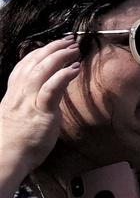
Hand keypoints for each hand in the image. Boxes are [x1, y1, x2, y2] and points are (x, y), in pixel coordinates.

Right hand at [0, 37, 79, 181]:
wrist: (7, 157)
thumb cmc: (15, 142)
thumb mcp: (19, 117)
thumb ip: (29, 104)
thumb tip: (43, 98)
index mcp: (13, 94)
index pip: (24, 66)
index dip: (38, 52)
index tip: (51, 45)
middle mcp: (19, 94)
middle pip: (33, 62)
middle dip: (52, 48)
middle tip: (68, 41)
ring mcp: (29, 101)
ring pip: (42, 70)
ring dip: (59, 56)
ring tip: (73, 49)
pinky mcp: (41, 111)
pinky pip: (51, 89)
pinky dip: (62, 76)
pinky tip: (74, 68)